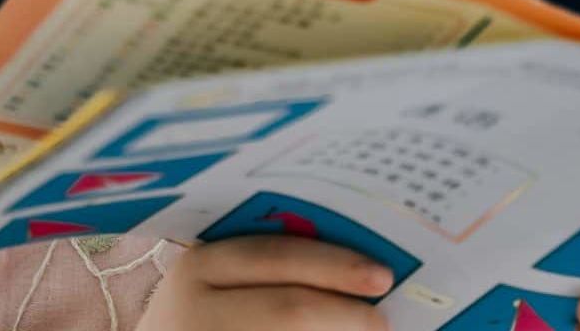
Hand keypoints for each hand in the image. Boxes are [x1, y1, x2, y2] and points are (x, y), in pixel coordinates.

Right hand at [139, 235, 392, 330]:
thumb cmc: (199, 313)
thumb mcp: (216, 281)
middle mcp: (196, 310)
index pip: (278, 258)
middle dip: (345, 314)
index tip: (382, 277)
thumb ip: (268, 266)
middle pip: (289, 309)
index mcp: (200, 267)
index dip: (336, 266)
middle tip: (383, 320)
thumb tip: (356, 269)